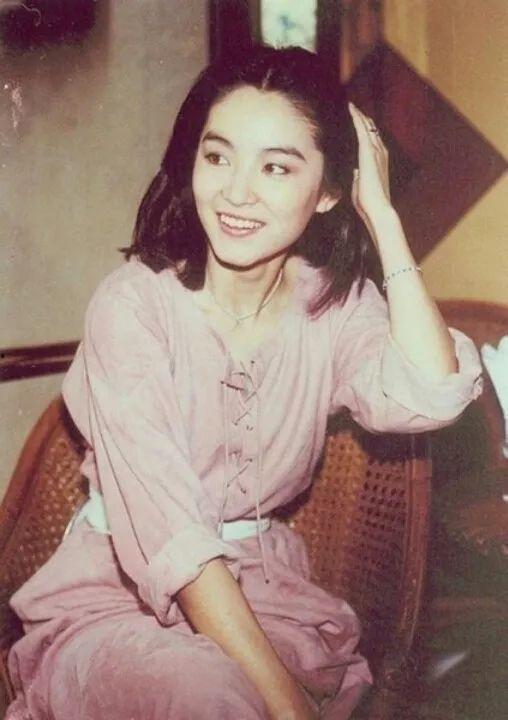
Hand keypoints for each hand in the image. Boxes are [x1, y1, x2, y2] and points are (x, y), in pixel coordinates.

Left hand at [348, 102, 392, 247]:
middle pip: (371, 132)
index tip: (360, 122)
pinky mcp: (369, 153)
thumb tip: (356, 171)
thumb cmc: (368, 202)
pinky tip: (352, 109)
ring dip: (360, 116)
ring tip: (353, 106)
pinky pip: (363, 130)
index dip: (366, 131)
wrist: (377, 208)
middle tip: (356, 109)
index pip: (371, 142)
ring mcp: (375, 152)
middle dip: (364, 120)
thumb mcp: (361, 186)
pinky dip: (357, 119)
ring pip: (368, 128)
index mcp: (378, 163)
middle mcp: (379, 154)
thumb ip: (359, 177)